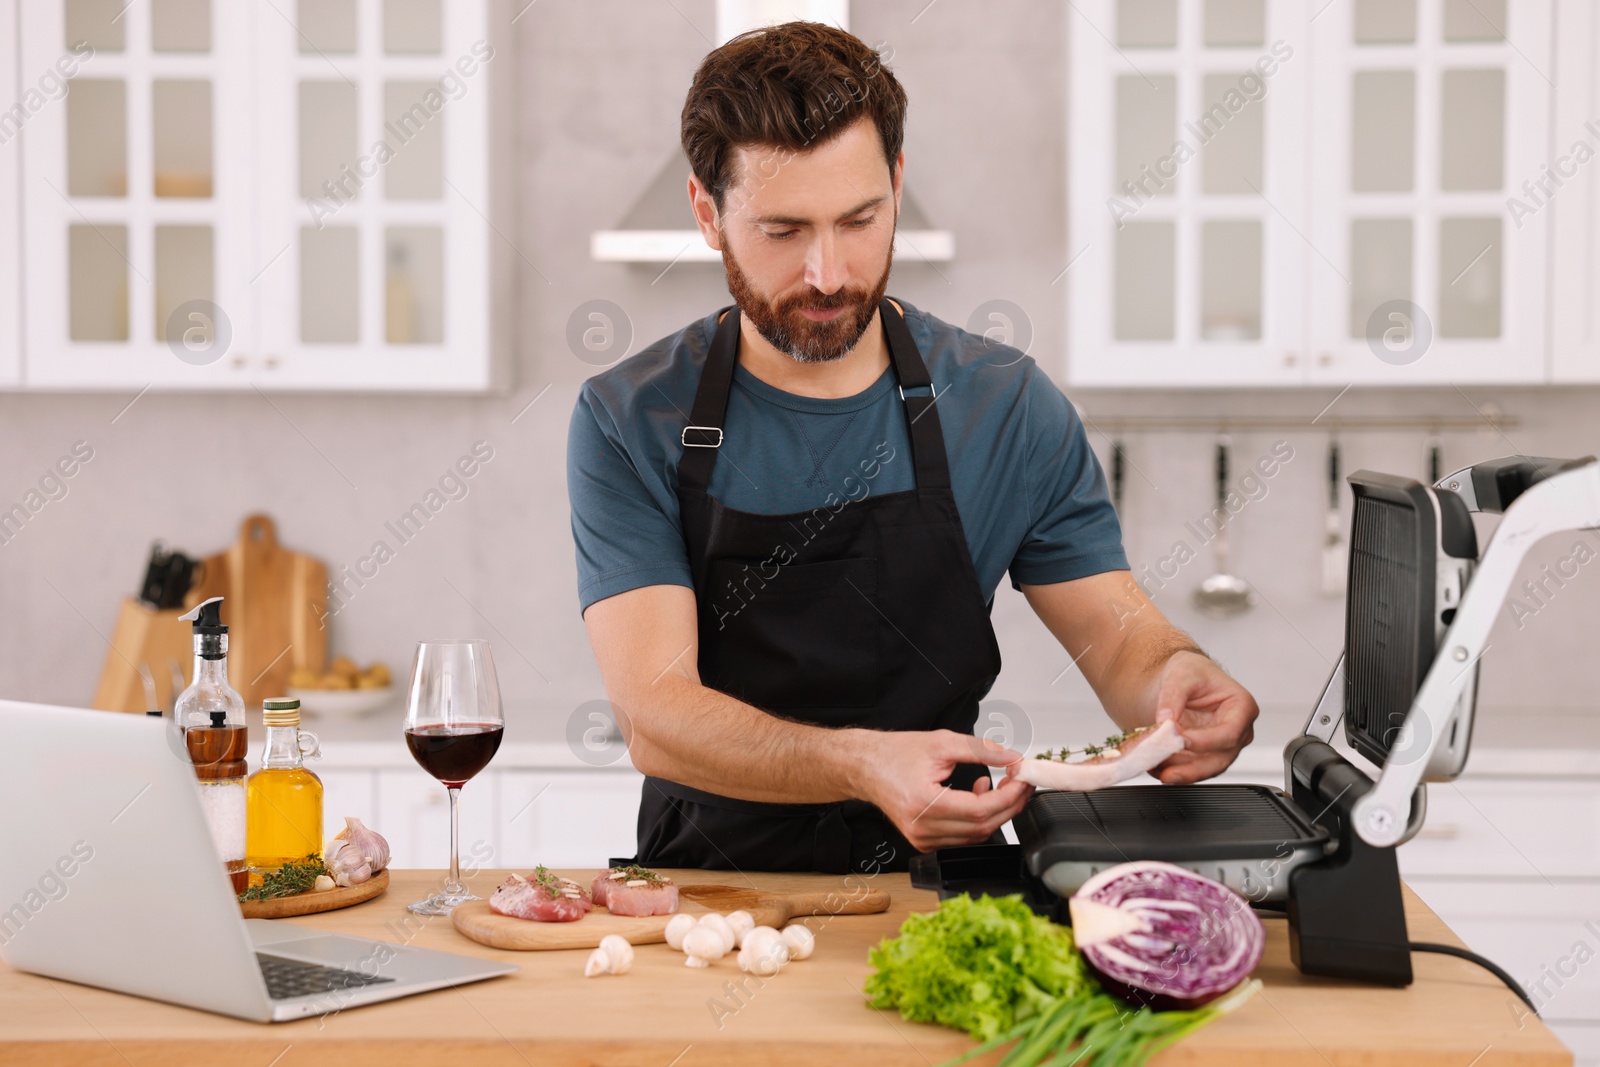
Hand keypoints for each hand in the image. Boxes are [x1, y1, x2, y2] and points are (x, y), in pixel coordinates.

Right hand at [861, 730, 1034, 852]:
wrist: (867, 767)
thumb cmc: (896, 754)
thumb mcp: (942, 742)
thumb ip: (982, 750)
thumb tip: (1013, 758)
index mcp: (924, 803)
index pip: (980, 810)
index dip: (1009, 796)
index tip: (1023, 779)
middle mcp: (922, 828)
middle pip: (982, 827)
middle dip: (1010, 804)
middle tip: (1021, 782)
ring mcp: (922, 839)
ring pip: (976, 835)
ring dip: (996, 812)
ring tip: (998, 784)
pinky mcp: (924, 842)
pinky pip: (963, 837)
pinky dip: (978, 819)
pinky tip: (978, 796)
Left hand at [1147, 651, 1258, 783]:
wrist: (1184, 679)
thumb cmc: (1193, 672)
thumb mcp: (1181, 674)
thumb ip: (1172, 696)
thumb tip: (1164, 721)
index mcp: (1242, 707)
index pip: (1229, 733)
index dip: (1205, 742)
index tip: (1181, 741)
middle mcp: (1238, 731)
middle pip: (1220, 759)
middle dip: (1192, 769)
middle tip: (1167, 773)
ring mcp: (1223, 746)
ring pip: (1206, 768)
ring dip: (1180, 773)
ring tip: (1154, 769)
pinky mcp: (1205, 755)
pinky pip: (1192, 768)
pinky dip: (1174, 770)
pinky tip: (1155, 767)